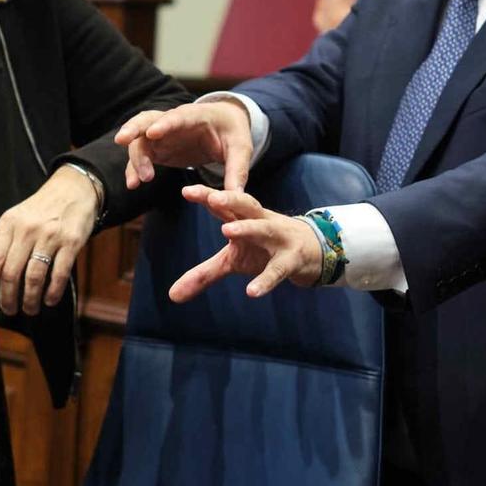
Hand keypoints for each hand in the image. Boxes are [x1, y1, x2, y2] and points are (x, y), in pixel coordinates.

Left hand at [0, 165, 97, 315]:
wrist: (73, 189)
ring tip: (29, 309)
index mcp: (9, 223)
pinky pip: (59, 274)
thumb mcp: (17, 218)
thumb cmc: (40, 210)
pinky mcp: (71, 242)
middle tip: (9, 310)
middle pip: (12, 271)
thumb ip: (5, 243)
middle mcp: (27, 229)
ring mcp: (50, 235)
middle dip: (8, 297)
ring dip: (30, 299)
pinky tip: (49, 300)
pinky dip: (53, 292)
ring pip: (34, 276)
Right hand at [113, 99, 252, 191]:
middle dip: (133, 128)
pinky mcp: (158, 148)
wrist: (223, 126)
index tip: (152, 133)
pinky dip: (134, 169)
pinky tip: (133, 185)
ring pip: (140, 140)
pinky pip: (141, 157)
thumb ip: (238, 170)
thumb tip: (235, 196)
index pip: (177, 117)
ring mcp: (162, 135)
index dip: (164, 124)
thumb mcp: (241, 149)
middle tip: (121, 140)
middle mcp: (172, 122)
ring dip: (135, 159)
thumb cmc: (232, 133)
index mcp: (195, 116)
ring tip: (138, 182)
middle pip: (147, 120)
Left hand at [166, 185, 322, 302]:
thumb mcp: (232, 261)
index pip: (224, 204)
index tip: (186, 190)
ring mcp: (278, 239)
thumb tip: (172, 296)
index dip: (206, 195)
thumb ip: (203, 274)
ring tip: (227, 229)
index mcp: (244, 218)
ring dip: (247, 227)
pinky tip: (251, 291)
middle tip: (212, 197)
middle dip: (230, 199)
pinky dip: (265, 280)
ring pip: (264, 229)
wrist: (313, 251)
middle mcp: (261, 222)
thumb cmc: (265, 250)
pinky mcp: (291, 260)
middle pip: (246, 205)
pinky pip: (277, 270)